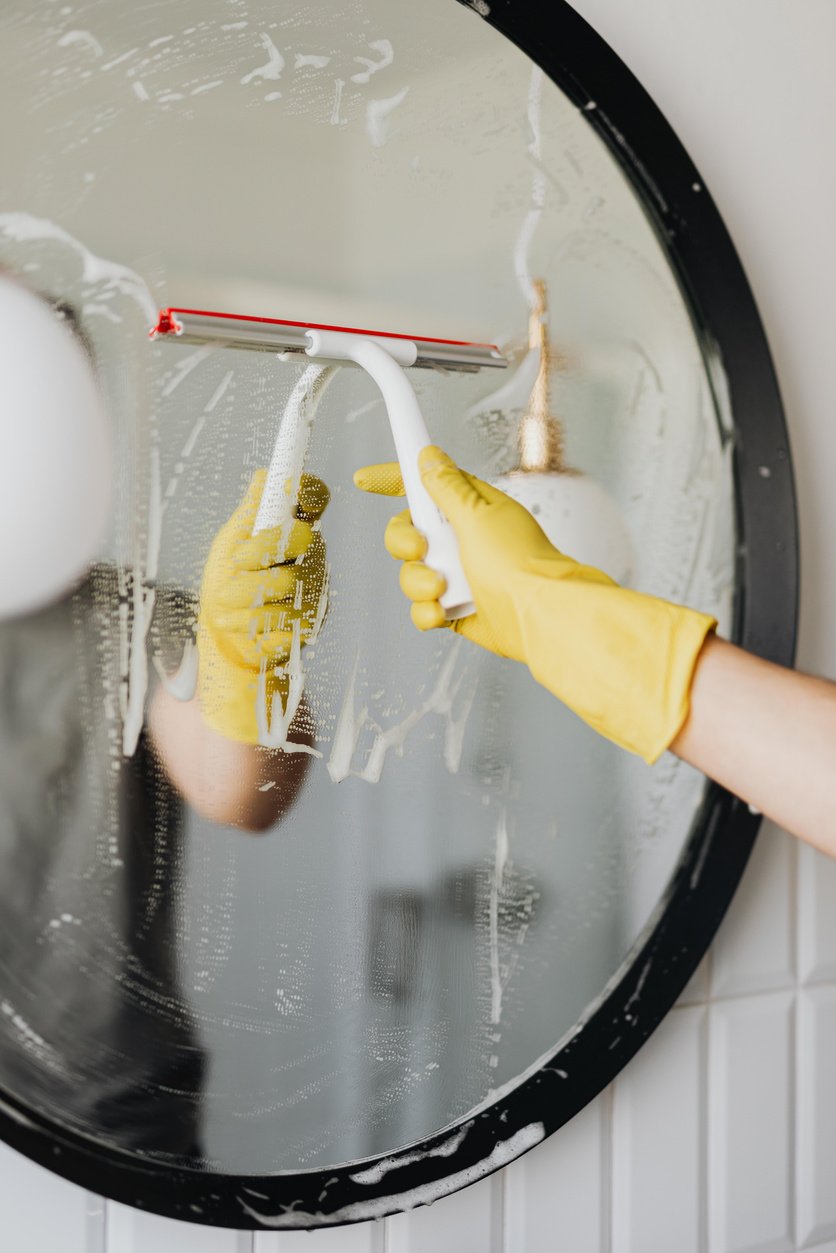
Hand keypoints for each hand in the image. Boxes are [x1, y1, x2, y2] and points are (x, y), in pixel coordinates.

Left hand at [197, 470, 328, 743]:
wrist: (222, 640)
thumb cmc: (225, 585)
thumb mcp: (228, 543)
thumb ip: (250, 513)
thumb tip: (264, 475)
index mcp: (292, 526)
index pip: (313, 497)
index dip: (307, 490)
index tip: (293, 494)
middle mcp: (311, 554)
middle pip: (300, 536)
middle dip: (259, 550)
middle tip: (236, 564)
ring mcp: (315, 589)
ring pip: (287, 581)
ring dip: (244, 593)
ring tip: (225, 603)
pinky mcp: (311, 623)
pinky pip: (283, 617)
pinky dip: (249, 621)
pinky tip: (238, 622)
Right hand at [354, 446, 715, 762]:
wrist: (539, 616)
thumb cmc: (519, 563)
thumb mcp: (477, 513)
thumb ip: (446, 487)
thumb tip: (429, 456)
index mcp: (469, 508)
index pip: (423, 486)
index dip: (392, 480)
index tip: (366, 479)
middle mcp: (462, 539)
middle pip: (406, 532)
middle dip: (404, 543)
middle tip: (422, 549)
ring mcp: (459, 575)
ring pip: (411, 573)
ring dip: (419, 582)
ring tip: (443, 589)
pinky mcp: (457, 608)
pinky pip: (423, 608)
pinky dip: (428, 612)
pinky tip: (443, 611)